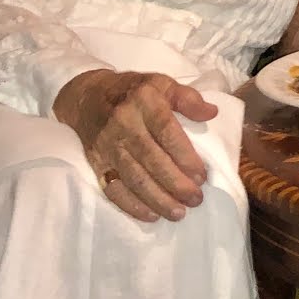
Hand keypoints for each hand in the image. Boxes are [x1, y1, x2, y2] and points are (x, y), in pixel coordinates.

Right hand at [52, 69, 217, 222]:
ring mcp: (107, 146)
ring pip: (133, 178)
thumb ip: (189, 98)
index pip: (166, 132)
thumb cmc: (134, 91)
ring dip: (157, 199)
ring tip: (178, 213)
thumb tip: (211, 114)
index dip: (184, 156)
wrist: (87, 97)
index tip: (201, 176)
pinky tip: (151, 215)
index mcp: (144, 102)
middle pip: (151, 160)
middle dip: (175, 184)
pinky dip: (131, 205)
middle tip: (195, 199)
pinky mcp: (96, 163)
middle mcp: (123, 124)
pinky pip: (113, 188)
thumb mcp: (163, 83)